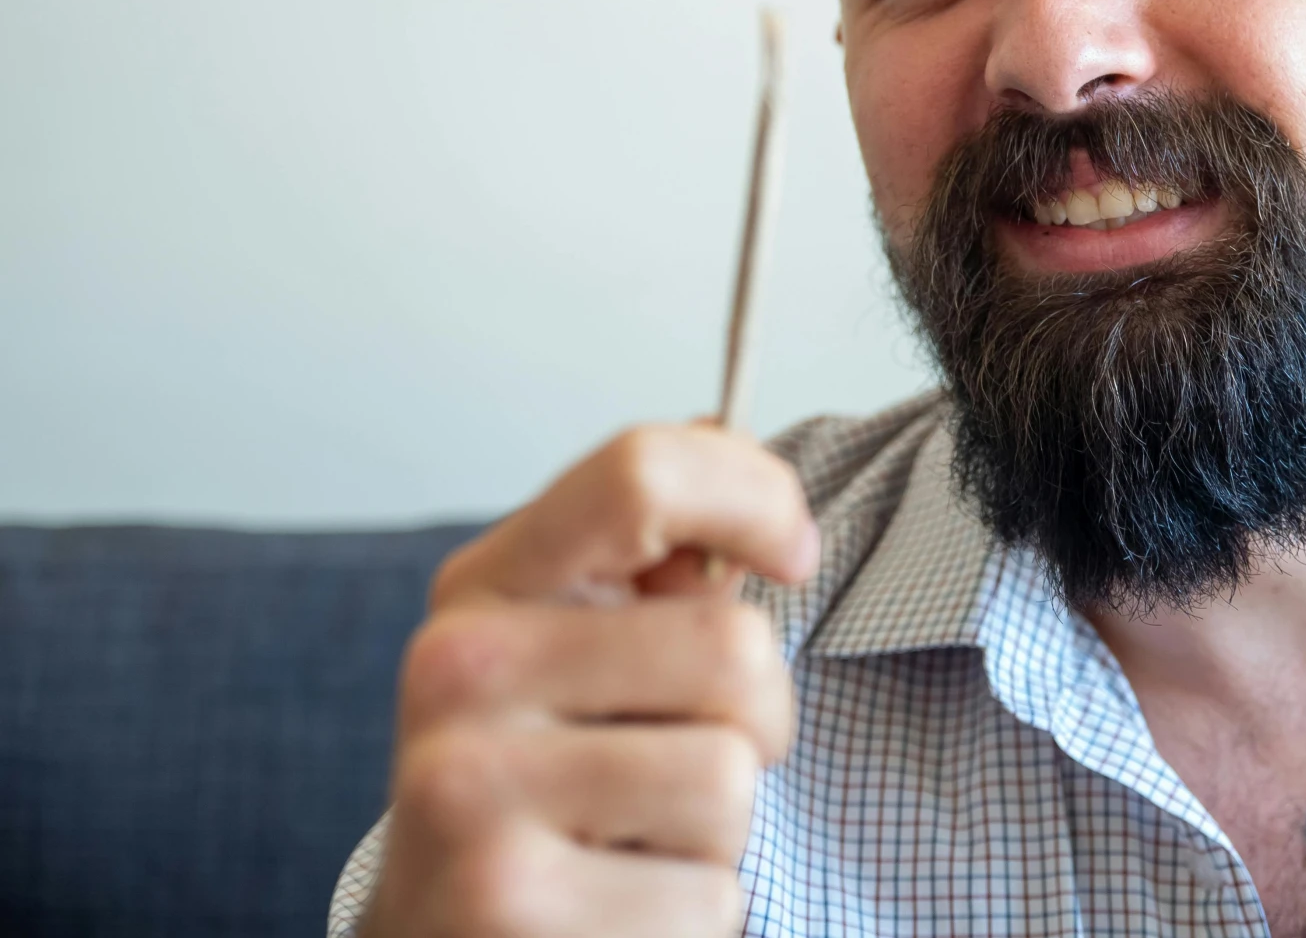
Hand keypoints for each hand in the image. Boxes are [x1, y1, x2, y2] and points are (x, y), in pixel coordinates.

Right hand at [359, 423, 820, 937]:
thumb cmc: (536, 780)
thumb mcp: (570, 648)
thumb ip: (653, 558)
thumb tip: (744, 466)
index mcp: (483, 588)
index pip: (643, 474)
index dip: (757, 500)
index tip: (792, 556)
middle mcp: (459, 675)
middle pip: (733, 647)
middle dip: (755, 717)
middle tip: (686, 753)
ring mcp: (471, 795)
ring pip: (728, 777)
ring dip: (719, 828)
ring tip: (639, 835)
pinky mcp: (508, 909)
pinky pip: (709, 896)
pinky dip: (693, 912)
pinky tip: (616, 907)